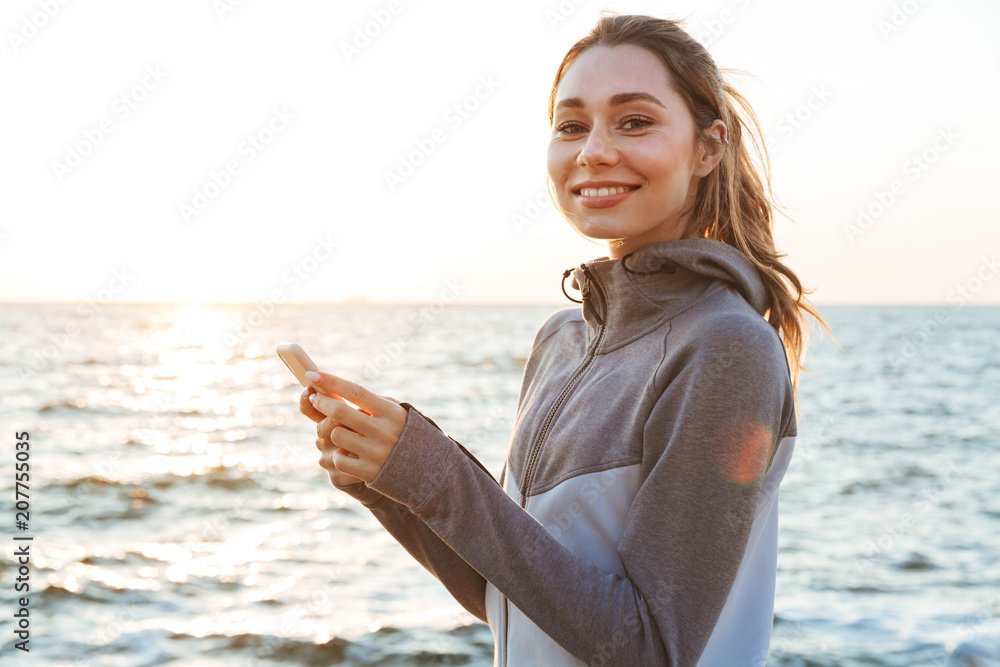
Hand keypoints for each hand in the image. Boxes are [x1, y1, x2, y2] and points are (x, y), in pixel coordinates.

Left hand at [302, 370, 407, 484]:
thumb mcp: (396, 414)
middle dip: (322, 402)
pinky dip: (338, 455)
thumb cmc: (403, 434)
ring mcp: (376, 453)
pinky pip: (339, 459)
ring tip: (342, 433)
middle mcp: (384, 431)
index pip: (357, 391)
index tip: (313, 374)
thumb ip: (371, 403)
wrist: (426, 469)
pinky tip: (346, 453)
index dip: (332, 382)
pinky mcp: (369, 472)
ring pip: (336, 435)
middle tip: (316, 398)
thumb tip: (334, 390)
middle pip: (340, 412)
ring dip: (333, 432)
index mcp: (391, 412)